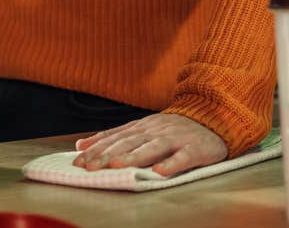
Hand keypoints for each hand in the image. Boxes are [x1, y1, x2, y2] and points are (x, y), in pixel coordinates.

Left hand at [72, 112, 227, 176]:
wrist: (210, 117)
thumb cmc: (170, 129)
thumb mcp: (140, 129)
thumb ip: (113, 137)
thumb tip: (81, 144)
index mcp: (139, 127)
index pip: (113, 138)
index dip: (95, 149)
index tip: (78, 160)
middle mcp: (153, 131)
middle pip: (127, 143)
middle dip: (106, 154)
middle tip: (90, 166)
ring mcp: (174, 138)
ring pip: (151, 148)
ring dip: (132, 156)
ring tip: (115, 165)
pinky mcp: (195, 148)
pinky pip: (183, 157)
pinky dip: (171, 163)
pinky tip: (160, 171)